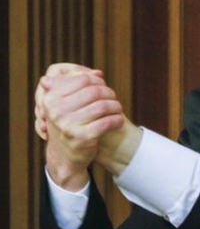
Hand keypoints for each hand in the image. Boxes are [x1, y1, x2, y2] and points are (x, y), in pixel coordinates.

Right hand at [40, 68, 123, 190]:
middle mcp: (56, 110)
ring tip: (118, 109)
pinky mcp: (82, 137)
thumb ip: (78, 85)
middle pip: (94, 91)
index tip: (104, 87)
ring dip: (115, 106)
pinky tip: (118, 121)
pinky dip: (117, 120)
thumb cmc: (70, 123)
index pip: (82, 79)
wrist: (65, 155)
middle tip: (114, 99)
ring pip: (103, 106)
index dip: (98, 81)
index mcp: (51, 98)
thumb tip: (99, 72)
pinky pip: (107, 122)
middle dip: (109, 93)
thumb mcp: (66, 102)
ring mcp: (68, 125)